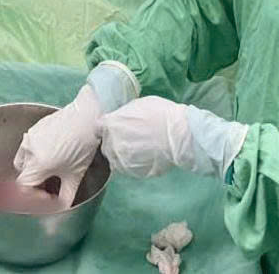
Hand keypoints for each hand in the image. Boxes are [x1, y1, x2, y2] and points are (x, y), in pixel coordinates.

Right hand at [13, 85, 103, 206]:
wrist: (87, 117)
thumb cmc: (82, 146)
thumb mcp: (76, 176)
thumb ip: (65, 196)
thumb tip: (61, 207)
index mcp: (38, 163)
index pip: (23, 186)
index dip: (34, 197)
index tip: (48, 197)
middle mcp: (29, 150)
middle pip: (23, 174)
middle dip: (35, 184)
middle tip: (50, 187)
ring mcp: (30, 136)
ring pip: (23, 160)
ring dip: (32, 169)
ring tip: (50, 170)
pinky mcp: (34, 128)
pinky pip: (27, 147)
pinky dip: (35, 156)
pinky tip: (51, 156)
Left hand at [98, 97, 247, 179]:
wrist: (180, 135)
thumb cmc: (160, 114)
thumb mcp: (137, 105)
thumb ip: (122, 114)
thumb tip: (116, 119)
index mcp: (111, 125)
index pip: (98, 128)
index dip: (106, 127)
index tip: (112, 128)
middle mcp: (113, 144)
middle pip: (105, 145)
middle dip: (113, 142)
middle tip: (128, 138)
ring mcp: (123, 161)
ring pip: (115, 160)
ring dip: (121, 155)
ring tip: (137, 149)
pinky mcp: (134, 173)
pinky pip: (128, 169)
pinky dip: (132, 164)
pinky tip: (144, 157)